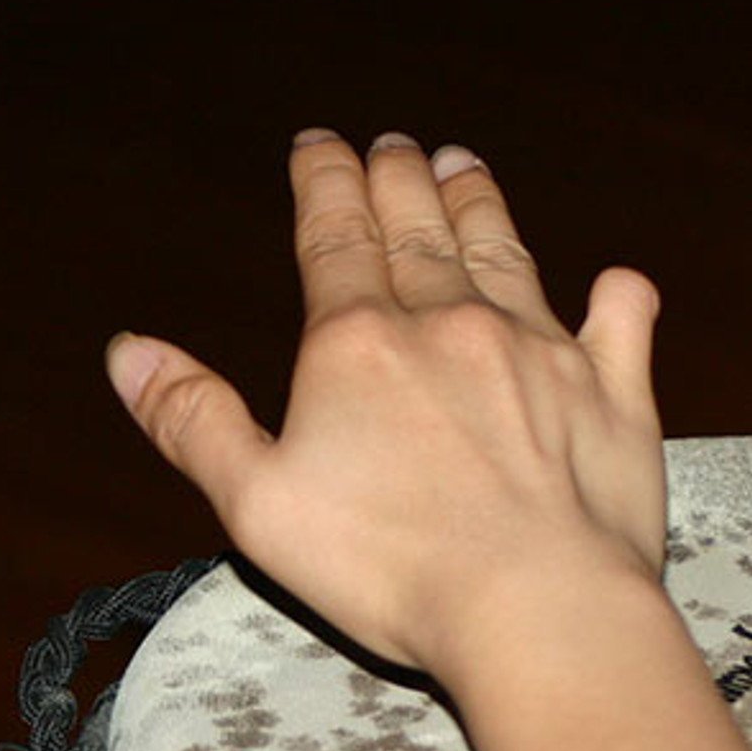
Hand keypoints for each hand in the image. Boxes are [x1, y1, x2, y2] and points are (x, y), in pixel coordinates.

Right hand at [106, 130, 664, 672]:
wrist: (537, 606)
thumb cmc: (394, 571)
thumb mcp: (258, 504)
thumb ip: (194, 419)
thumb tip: (130, 352)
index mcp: (359, 343)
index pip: (334, 236)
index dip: (324, 183)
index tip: (319, 144)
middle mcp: (452, 324)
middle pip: (417, 230)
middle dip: (398, 179)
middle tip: (393, 145)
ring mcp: (541, 352)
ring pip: (506, 254)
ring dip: (480, 206)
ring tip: (463, 168)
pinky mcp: (614, 396)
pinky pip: (621, 324)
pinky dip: (619, 295)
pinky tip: (618, 279)